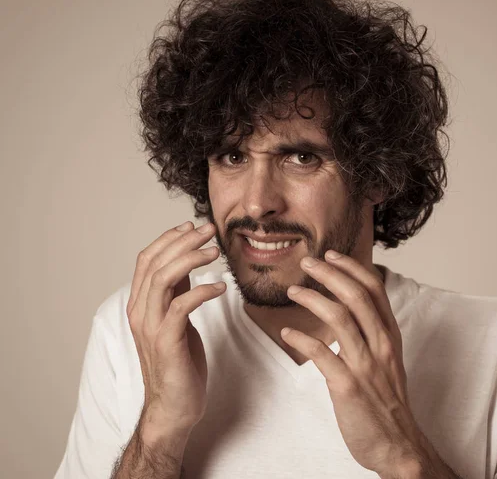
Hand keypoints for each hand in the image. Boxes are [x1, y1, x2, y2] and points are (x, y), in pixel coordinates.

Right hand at [126, 221, 225, 431]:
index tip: (192, 226)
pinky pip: (181, 306)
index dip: (168, 238)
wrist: (173, 407)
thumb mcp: (177, 320)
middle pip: (155, 263)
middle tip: (209, 230)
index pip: (147, 259)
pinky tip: (221, 286)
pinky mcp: (166, 342)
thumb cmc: (178, 363)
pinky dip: (202, 291)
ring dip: (190, 259)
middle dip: (183, 241)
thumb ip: (176, 294)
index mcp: (140, 304)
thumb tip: (187, 264)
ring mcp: (151, 327)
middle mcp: (140, 312)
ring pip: (162, 279)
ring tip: (215, 251)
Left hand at [281, 251, 426, 476]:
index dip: (352, 267)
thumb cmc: (388, 400)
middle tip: (307, 262)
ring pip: (339, 318)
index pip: (374, 289)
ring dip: (311, 299)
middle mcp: (381, 344)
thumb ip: (372, 332)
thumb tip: (350, 308)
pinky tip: (287, 333)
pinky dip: (301, 339)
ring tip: (292, 292)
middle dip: (329, 273)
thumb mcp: (388, 359)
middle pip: (356, 296)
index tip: (332, 254)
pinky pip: (321, 354)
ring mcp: (365, 365)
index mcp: (390, 335)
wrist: (398, 444)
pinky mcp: (348, 386)